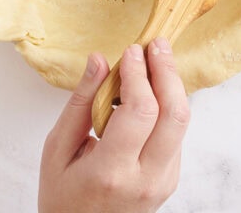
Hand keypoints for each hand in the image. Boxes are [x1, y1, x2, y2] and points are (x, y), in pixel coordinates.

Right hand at [39, 38, 189, 212]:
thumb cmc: (63, 196)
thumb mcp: (57, 148)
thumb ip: (80, 102)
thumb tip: (98, 60)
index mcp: (111, 171)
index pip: (140, 112)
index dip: (139, 75)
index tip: (132, 50)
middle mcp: (145, 179)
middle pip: (175, 115)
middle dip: (168, 72)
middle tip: (156, 44)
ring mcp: (163, 182)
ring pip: (183, 123)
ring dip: (173, 86)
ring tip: (157, 59)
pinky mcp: (170, 179)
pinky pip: (177, 134)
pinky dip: (168, 105)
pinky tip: (153, 88)